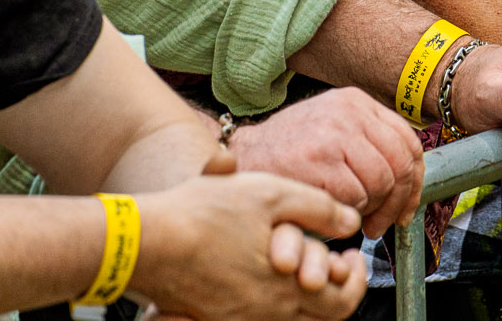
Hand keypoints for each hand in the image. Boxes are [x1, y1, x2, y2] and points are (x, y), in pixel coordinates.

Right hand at [137, 170, 366, 320]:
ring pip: (287, 315)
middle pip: (319, 316)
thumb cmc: (203, 216)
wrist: (145, 243)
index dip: (356, 280)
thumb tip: (349, 221)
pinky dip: (269, 296)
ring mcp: (238, 318)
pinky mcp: (212, 316)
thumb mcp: (272, 194)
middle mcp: (265, 314)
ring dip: (300, 290)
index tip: (351, 258)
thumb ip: (319, 208)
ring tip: (295, 259)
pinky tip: (259, 267)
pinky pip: (256, 314)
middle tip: (332, 262)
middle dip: (334, 286)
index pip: (342, 303)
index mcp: (286, 291)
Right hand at [225, 86, 421, 238]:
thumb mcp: (334, 130)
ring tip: (353, 215)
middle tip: (383, 221)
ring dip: (372, 209)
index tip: (407, 203)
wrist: (244, 157)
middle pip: (401, 163)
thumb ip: (370, 144)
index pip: (408, 141)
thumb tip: (411, 180)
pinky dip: (349, 212)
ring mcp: (335, 134)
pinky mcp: (320, 160)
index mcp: (357, 102)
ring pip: (382, 182)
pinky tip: (332, 211)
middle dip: (398, 201)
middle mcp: (349, 112)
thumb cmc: (290, 152)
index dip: (414, 179)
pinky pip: (357, 197)